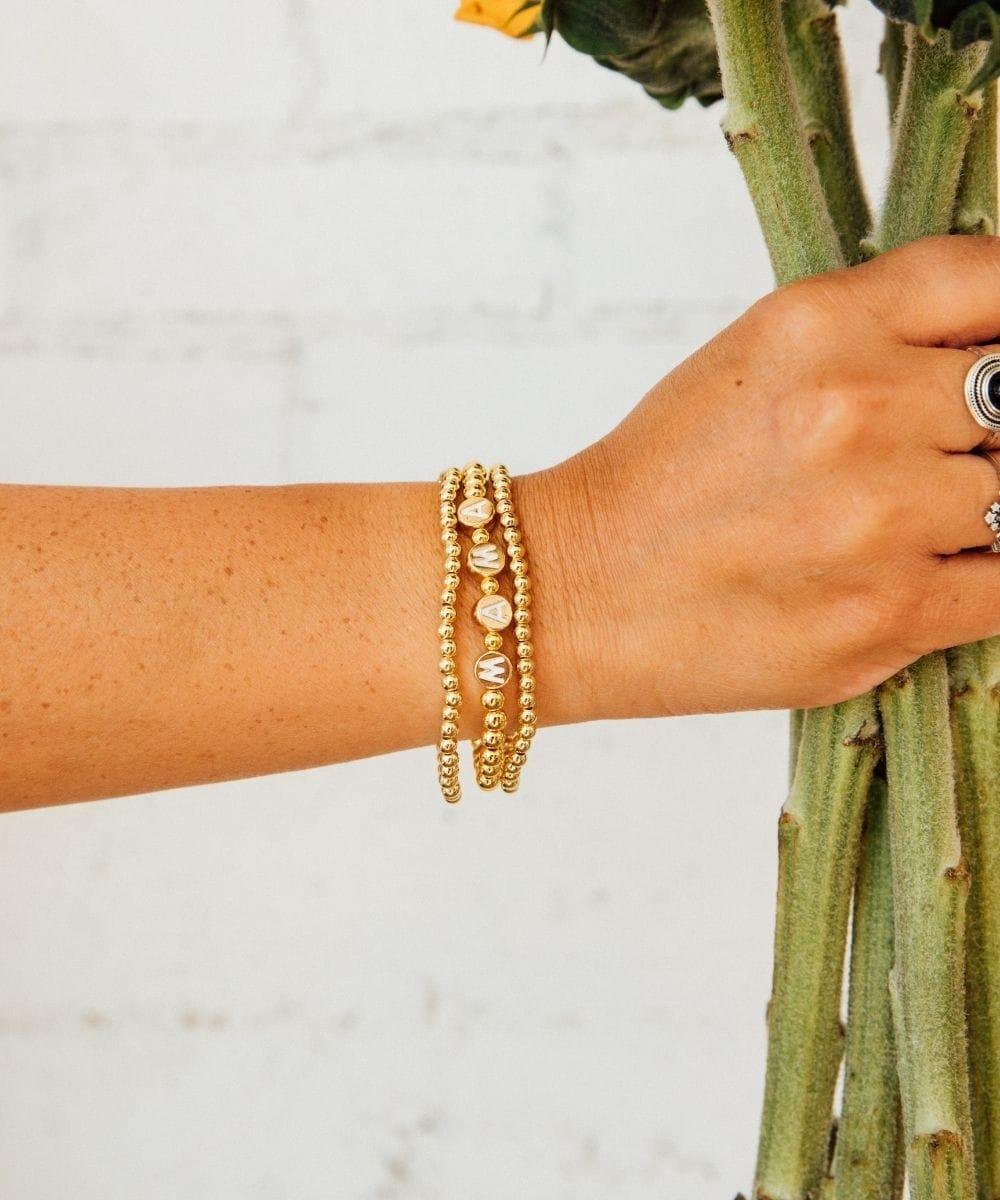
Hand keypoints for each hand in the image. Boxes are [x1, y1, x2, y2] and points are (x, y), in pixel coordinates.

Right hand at [523, 235, 999, 720]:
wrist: (578, 590)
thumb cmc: (665, 478)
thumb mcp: (758, 358)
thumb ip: (880, 336)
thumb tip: (994, 360)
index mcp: (820, 323)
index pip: (992, 278)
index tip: (993, 354)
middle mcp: (857, 408)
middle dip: (985, 431)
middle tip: (922, 458)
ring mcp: (879, 517)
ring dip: (983, 511)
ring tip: (904, 524)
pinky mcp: (888, 615)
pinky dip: (981, 579)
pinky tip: (924, 574)